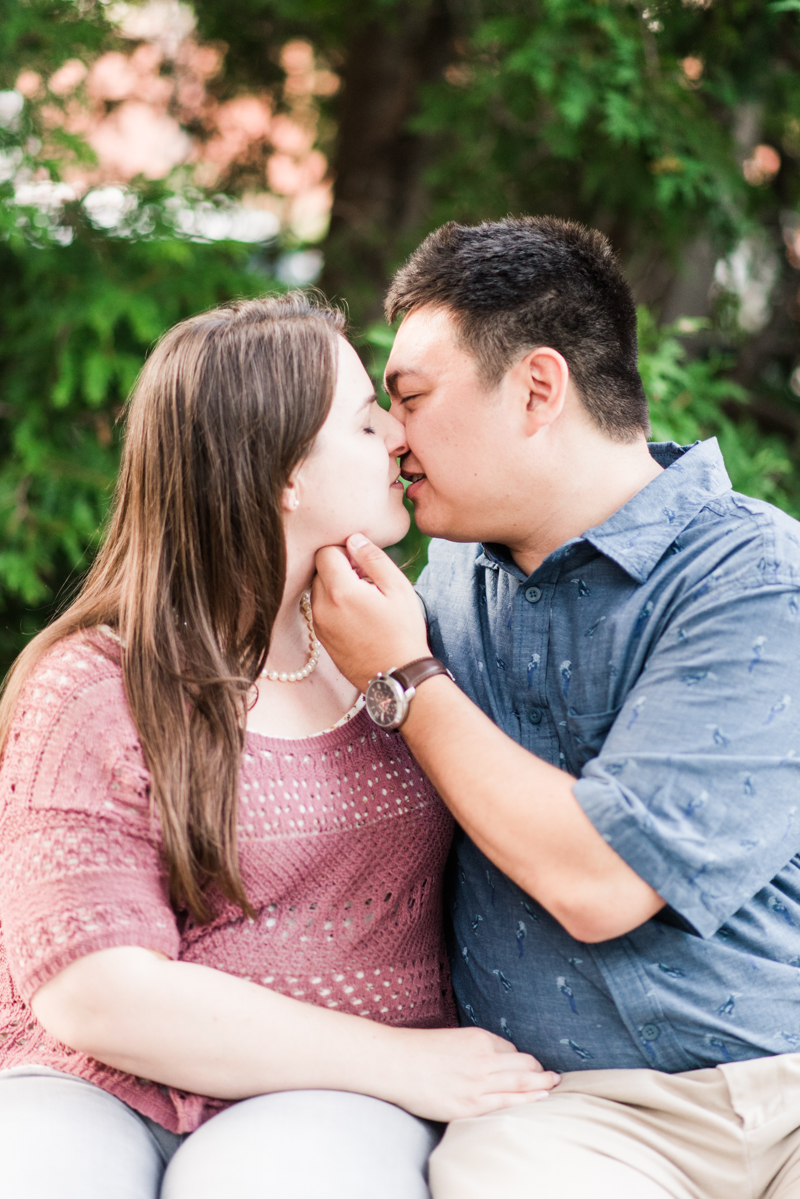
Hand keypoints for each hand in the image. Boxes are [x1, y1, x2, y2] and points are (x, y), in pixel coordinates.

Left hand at [313, 534, 430, 691]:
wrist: (398, 676)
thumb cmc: (403, 632)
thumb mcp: (398, 588)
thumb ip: (373, 558)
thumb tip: (354, 539)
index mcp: (340, 591)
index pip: (325, 552)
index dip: (345, 551)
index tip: (364, 564)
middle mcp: (322, 608)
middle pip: (319, 571)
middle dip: (339, 569)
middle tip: (367, 582)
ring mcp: (319, 626)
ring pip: (319, 591)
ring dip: (337, 588)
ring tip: (364, 601)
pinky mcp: (322, 640)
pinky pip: (322, 611)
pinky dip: (335, 606)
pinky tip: (359, 617)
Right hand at [376, 1025, 559, 1122]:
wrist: (396, 1063)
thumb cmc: (420, 1050)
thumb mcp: (454, 1039)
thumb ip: (475, 1048)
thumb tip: (494, 1058)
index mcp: (479, 1039)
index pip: (511, 1051)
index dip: (520, 1060)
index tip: (526, 1067)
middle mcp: (484, 1059)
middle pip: (524, 1066)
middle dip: (540, 1071)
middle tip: (554, 1076)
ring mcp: (478, 1084)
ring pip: (521, 1084)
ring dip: (542, 1085)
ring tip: (554, 1086)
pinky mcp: (470, 1106)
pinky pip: (506, 1104)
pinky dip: (527, 1101)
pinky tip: (540, 1100)